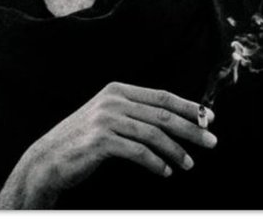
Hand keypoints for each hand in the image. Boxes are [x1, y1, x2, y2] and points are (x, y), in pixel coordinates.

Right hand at [0, 82, 216, 207]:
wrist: (50, 157)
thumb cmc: (83, 140)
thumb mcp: (108, 117)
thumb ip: (135, 114)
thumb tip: (173, 120)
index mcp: (117, 90)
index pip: (162, 96)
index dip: (188, 107)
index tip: (208, 118)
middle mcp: (113, 101)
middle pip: (163, 115)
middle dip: (192, 129)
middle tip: (211, 142)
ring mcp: (106, 120)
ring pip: (154, 134)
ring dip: (176, 151)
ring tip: (188, 164)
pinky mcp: (102, 141)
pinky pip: (139, 152)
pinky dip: (156, 163)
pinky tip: (164, 172)